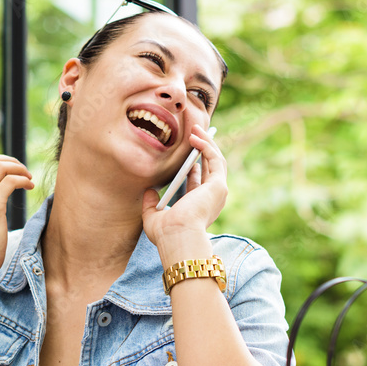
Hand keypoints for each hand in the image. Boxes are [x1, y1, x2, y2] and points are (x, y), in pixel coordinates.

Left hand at [142, 125, 226, 262]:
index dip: (195, 163)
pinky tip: (195, 136)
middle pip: (211, 166)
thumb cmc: (167, 235)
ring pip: (216, 159)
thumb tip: (148, 191)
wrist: (178, 238)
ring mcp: (218, 191)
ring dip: (206, 142)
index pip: (200, 180)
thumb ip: (150, 204)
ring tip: (195, 127)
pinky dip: (206, 145)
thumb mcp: (153, 218)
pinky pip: (215, 158)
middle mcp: (212, 198)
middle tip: (193, 131)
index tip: (187, 149)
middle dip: (203, 147)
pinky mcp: (218, 185)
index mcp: (200, 206)